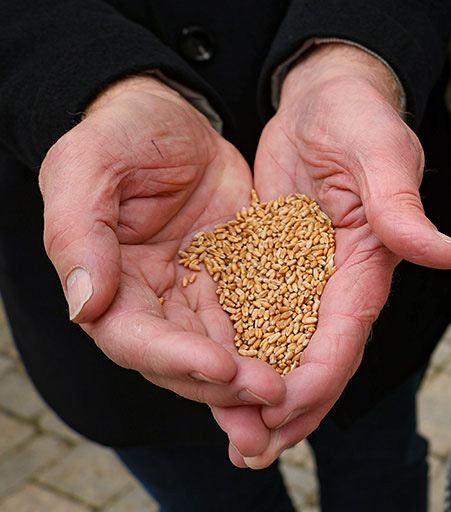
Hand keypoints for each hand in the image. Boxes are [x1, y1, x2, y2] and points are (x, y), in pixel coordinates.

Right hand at [38, 77, 285, 423]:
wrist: (176, 111)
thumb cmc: (122, 129)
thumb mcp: (90, 162)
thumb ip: (78, 231)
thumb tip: (83, 306)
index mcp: (107, 282)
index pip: (135, 339)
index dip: (177, 360)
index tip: (222, 368)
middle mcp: (153, 302)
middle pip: (184, 363)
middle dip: (226, 386)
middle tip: (274, 395)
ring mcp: (199, 297)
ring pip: (227, 356)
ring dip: (255, 384)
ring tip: (293, 400)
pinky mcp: (241, 283)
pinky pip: (263, 324)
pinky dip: (282, 350)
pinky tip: (312, 371)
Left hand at [237, 43, 450, 467]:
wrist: (324, 94)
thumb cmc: (359, 115)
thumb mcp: (380, 153)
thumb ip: (402, 207)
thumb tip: (450, 255)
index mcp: (368, 263)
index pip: (344, 334)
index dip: (319, 379)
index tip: (285, 413)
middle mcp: (339, 283)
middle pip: (316, 360)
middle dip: (289, 410)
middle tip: (253, 452)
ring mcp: (306, 281)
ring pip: (286, 354)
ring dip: (263, 400)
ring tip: (235, 444)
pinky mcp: (273, 268)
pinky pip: (256, 325)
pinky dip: (241, 360)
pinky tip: (213, 389)